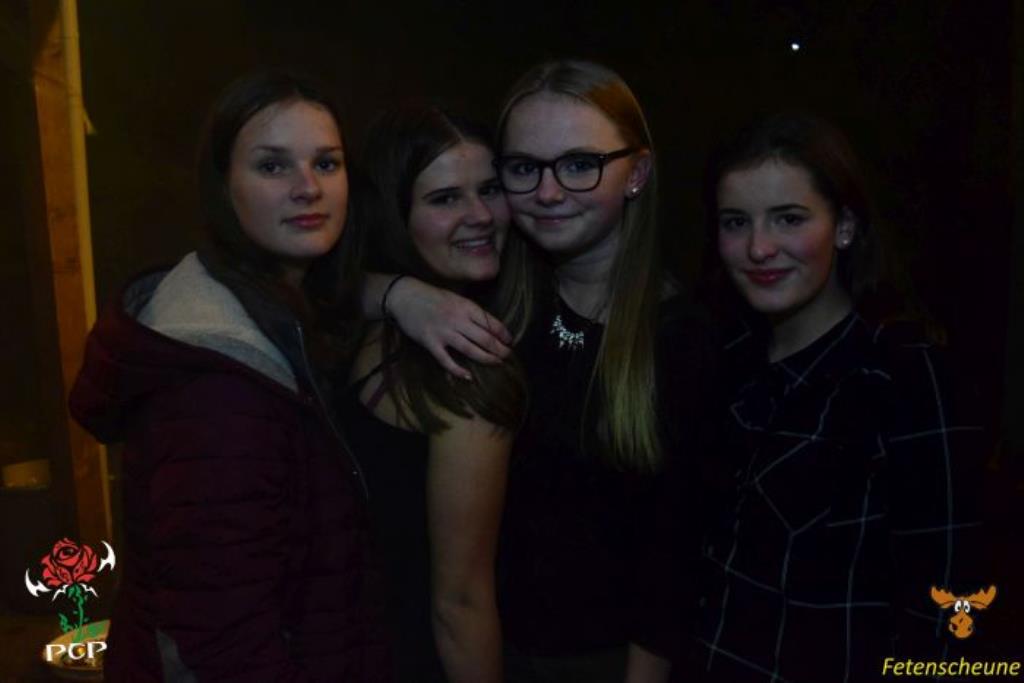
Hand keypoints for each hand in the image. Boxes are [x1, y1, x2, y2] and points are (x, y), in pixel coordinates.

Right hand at [387, 277, 511, 379]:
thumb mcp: (455, 298)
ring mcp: (444, 332)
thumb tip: (489, 326)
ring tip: (497, 363)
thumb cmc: (431, 296)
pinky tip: (468, 377)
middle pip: (485, 339)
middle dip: (500, 349)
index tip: (510, 341)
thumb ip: (470, 311)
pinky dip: (458, 370)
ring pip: (471, 350)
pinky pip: (446, 360)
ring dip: (487, 358)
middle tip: (508, 356)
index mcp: (466, 306)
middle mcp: (457, 319)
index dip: (504, 334)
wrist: (404, 296)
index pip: (491, 323)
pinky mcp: (430, 343)